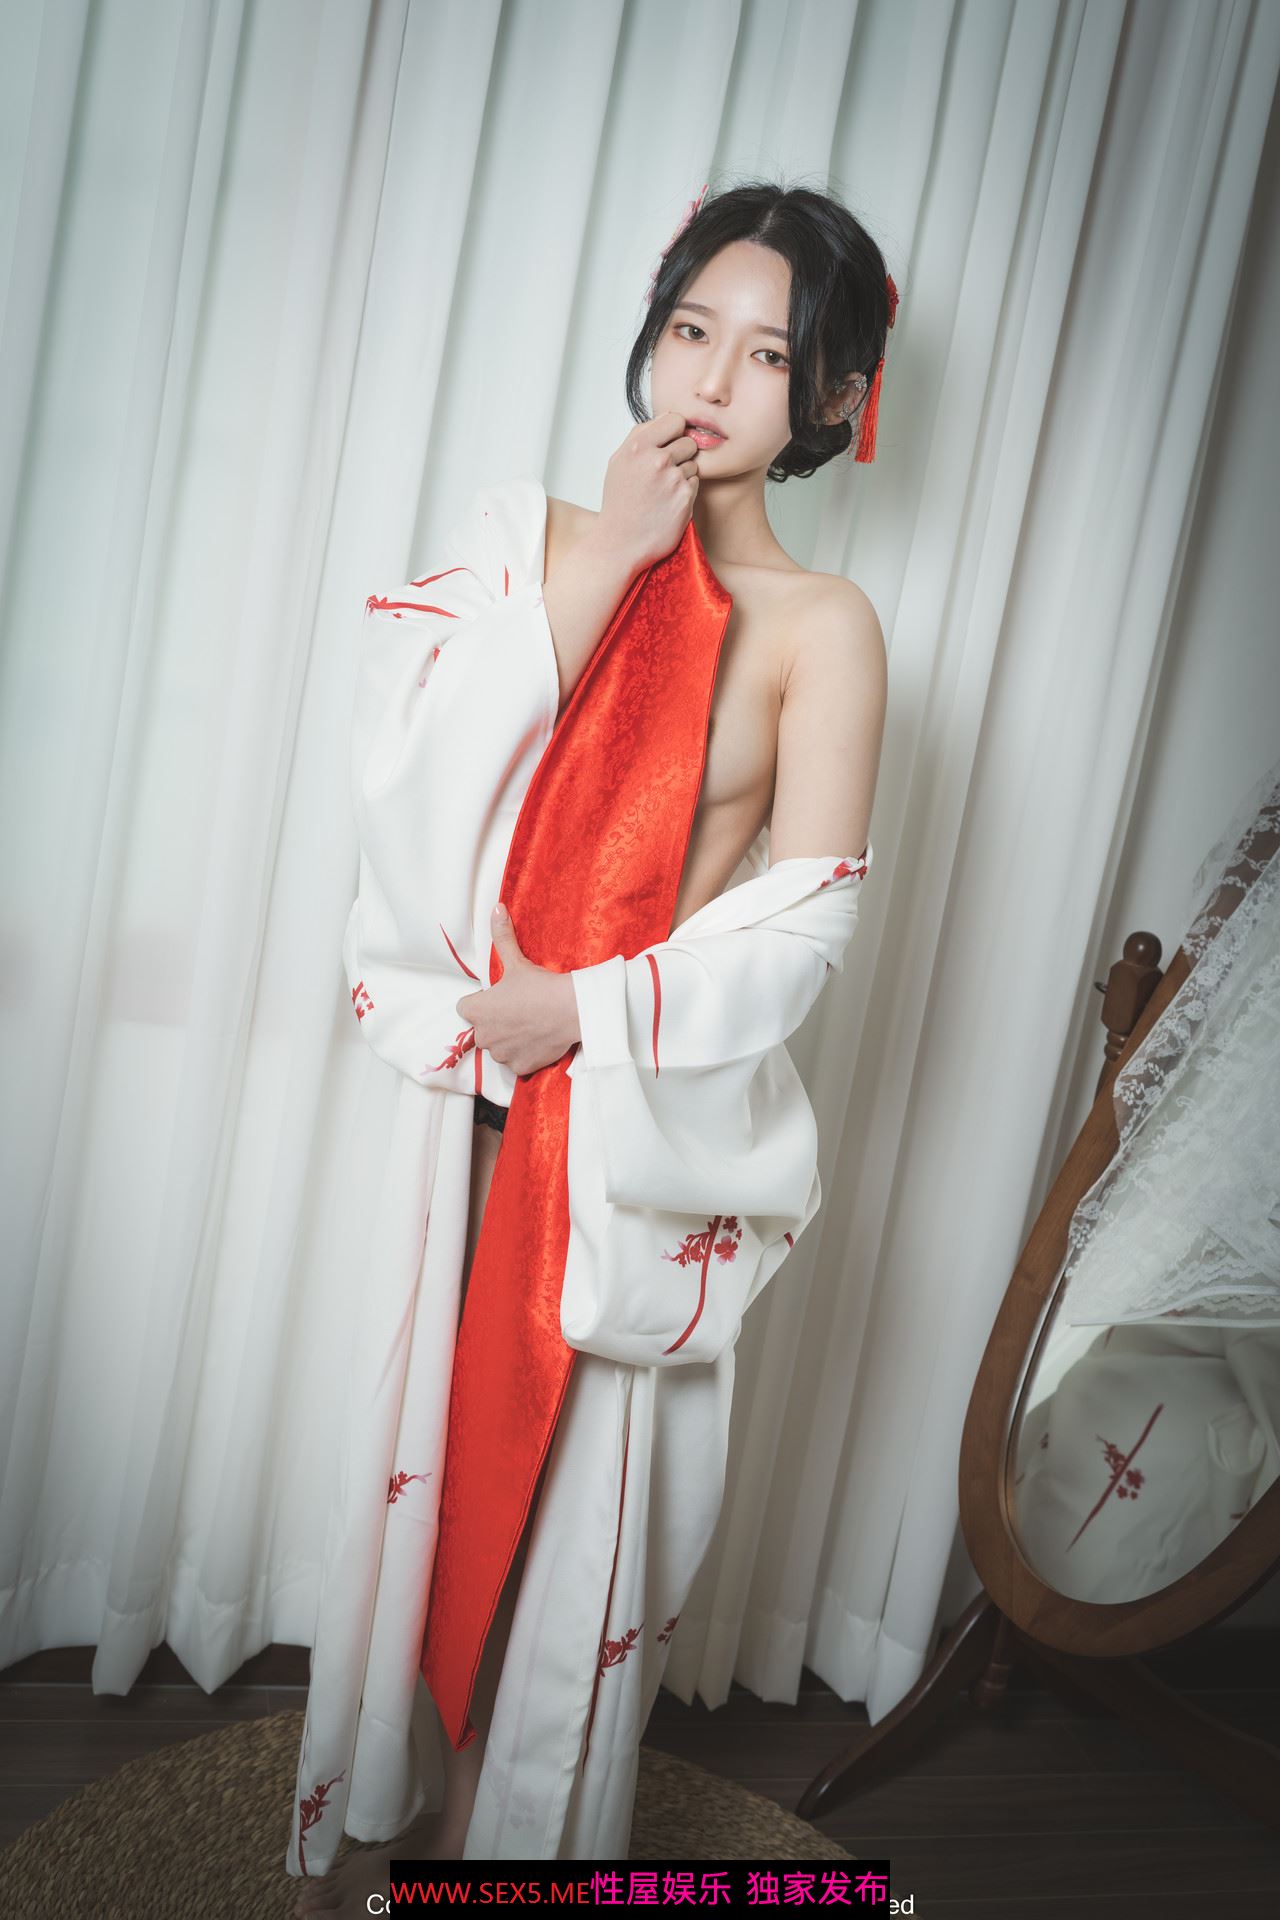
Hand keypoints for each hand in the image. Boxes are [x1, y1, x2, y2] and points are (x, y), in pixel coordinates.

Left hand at [456, 903, 580, 1076]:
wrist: (572, 1010)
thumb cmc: (541, 986)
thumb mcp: (517, 961)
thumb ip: (502, 937)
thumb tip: (496, 909)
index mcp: (476, 1011)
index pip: (465, 1008)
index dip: (481, 1002)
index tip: (499, 997)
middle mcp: (484, 1036)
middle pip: (483, 1029)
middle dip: (496, 1022)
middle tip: (519, 1009)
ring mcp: (502, 1054)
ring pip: (499, 1047)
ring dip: (509, 1039)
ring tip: (530, 1024)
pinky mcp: (519, 1067)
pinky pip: (515, 1062)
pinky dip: (524, 1054)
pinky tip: (537, 1039)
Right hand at [594, 411, 700, 573]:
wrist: (620, 542)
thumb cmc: (620, 503)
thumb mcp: (619, 462)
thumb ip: (641, 436)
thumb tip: (667, 418)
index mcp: (638, 446)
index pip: (675, 419)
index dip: (674, 432)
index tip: (668, 445)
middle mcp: (657, 460)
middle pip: (689, 442)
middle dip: (681, 454)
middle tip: (663, 473)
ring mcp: (673, 479)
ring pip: (693, 464)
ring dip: (683, 475)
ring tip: (663, 491)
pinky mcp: (685, 498)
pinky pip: (695, 483)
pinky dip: (686, 492)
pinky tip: (669, 503)